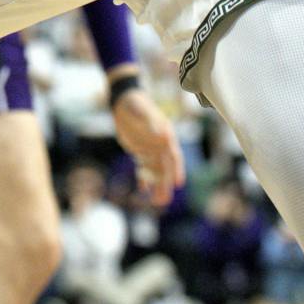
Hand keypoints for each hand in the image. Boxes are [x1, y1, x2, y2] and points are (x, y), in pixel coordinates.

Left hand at [111, 83, 184, 208]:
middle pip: (165, 169)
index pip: (174, 156)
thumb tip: (163, 134)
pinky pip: (144, 168)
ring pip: (156, 172)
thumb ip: (152, 123)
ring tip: (156, 201)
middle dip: (165, 184)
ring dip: (157, 186)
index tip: (178, 183)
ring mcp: (151, 150)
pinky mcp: (140, 152)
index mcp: (166, 136)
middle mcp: (160, 146)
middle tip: (164, 200)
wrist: (125, 102)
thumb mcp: (143, 112)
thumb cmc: (136, 105)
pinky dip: (144, 179)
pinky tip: (143, 190)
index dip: (177, 170)